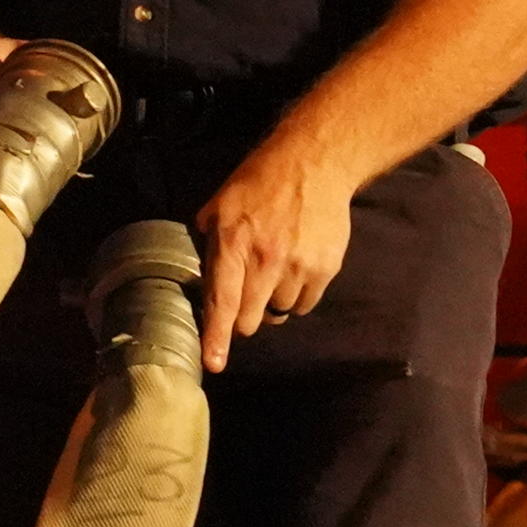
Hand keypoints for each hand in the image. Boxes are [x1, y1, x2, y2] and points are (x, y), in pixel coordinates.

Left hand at [190, 129, 356, 372]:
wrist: (315, 163)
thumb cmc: (262, 180)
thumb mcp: (221, 203)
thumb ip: (208, 240)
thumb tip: (201, 272)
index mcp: (234, 243)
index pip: (223, 301)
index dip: (217, 337)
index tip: (213, 363)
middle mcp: (267, 260)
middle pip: (251, 320)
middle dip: (244, 318)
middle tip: (246, 296)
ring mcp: (299, 267)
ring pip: (279, 313)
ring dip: (272, 302)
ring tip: (275, 271)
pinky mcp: (325, 269)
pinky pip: (305, 304)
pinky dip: (297, 296)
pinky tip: (295, 268)